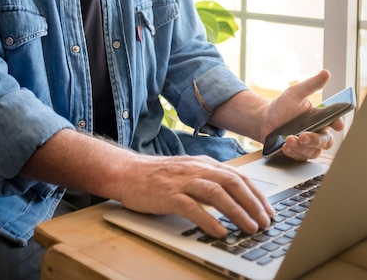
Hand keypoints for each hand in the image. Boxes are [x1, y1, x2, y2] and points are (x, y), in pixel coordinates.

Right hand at [119, 153, 273, 237]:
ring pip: (216, 193)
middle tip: (264, 222)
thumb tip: (235, 197)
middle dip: (252, 203)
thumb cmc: (158, 176)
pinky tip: (219, 231)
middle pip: (232, 183)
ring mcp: (182, 181)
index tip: (268, 210)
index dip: (256, 194)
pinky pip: (192, 207)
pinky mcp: (168, 195)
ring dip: (237, 211)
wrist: (128, 172)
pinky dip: (208, 219)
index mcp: (204, 164)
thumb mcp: (189, 172)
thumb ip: (209, 179)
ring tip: (249, 228)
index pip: (238, 176)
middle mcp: (196, 169)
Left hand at [260, 69, 343, 160]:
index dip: (337, 123)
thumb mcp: (295, 93)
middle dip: (315, 140)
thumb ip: (311, 85)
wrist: (263, 120)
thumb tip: (326, 73)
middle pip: (326, 141)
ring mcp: (308, 145)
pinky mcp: (298, 153)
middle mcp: (317, 132)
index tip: (335, 124)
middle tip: (303, 135)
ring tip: (289, 139)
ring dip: (302, 147)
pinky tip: (285, 146)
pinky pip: (300, 157)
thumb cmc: (282, 107)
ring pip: (313, 152)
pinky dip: (293, 152)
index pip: (334, 121)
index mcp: (320, 118)